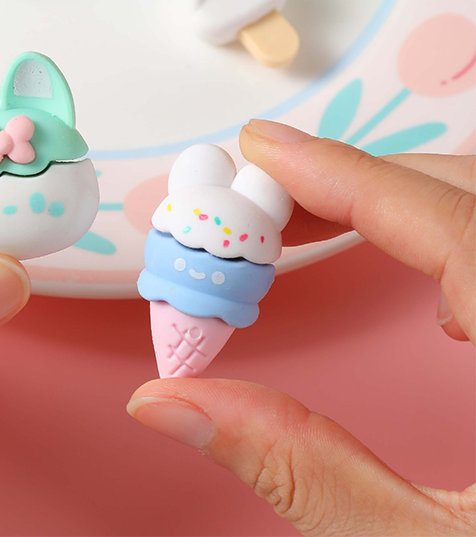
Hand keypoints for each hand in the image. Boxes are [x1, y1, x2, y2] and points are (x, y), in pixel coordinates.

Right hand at [128, 120, 474, 535]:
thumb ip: (296, 469)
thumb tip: (170, 401)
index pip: (447, 222)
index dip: (341, 173)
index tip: (261, 147)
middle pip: (467, 196)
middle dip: (354, 183)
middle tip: (259, 205)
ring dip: (398, 204)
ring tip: (312, 229)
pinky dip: (450, 240)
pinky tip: (431, 292)